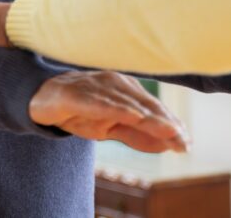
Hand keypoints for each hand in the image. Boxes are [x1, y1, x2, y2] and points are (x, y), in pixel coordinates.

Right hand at [31, 71, 189, 153]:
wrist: (43, 99)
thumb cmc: (81, 110)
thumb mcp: (110, 128)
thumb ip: (136, 136)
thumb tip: (165, 146)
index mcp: (127, 91)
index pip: (154, 109)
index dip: (171, 124)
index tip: (187, 142)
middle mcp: (117, 84)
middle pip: (146, 105)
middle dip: (166, 124)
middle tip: (183, 140)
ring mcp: (98, 86)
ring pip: (128, 104)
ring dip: (150, 119)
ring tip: (169, 131)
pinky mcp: (78, 93)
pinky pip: (101, 102)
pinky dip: (119, 109)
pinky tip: (135, 117)